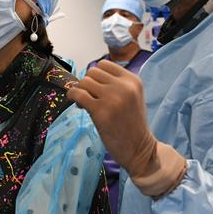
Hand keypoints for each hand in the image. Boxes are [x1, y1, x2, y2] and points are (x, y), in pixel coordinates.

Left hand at [67, 60, 185, 196]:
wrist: (139, 149)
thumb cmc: (133, 125)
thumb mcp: (132, 97)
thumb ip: (116, 85)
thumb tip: (86, 79)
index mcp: (132, 80)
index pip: (104, 64)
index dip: (96, 75)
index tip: (95, 88)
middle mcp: (123, 86)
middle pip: (92, 72)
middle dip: (87, 83)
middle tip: (89, 98)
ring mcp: (112, 98)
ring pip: (84, 82)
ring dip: (80, 91)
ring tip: (85, 103)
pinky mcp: (100, 111)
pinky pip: (78, 94)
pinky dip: (72, 97)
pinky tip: (77, 105)